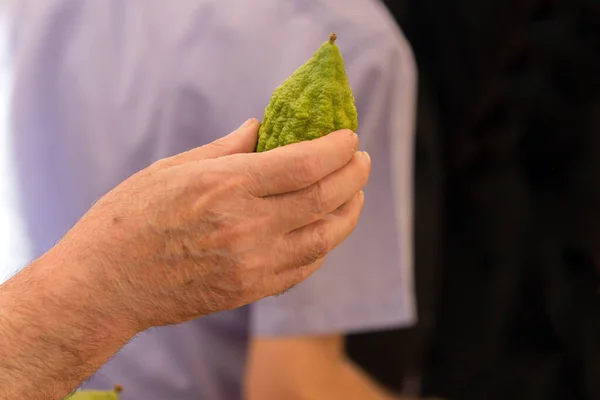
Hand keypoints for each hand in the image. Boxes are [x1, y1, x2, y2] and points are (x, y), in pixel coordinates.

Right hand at [48, 118, 370, 332]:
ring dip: (349, 213)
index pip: (305, 164)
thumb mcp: (172, 168)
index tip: (349, 137)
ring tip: (355, 195)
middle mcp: (247, 226)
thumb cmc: (129, 218)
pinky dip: (323, 246)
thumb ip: (226, 149)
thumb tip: (261, 128)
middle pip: (324, 198)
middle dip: (353, 176)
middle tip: (360, 161)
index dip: (337, 148)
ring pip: (324, 237)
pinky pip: (304, 268)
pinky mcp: (249, 290)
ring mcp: (251, 264)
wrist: (106, 284)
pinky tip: (326, 230)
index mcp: (227, 186)